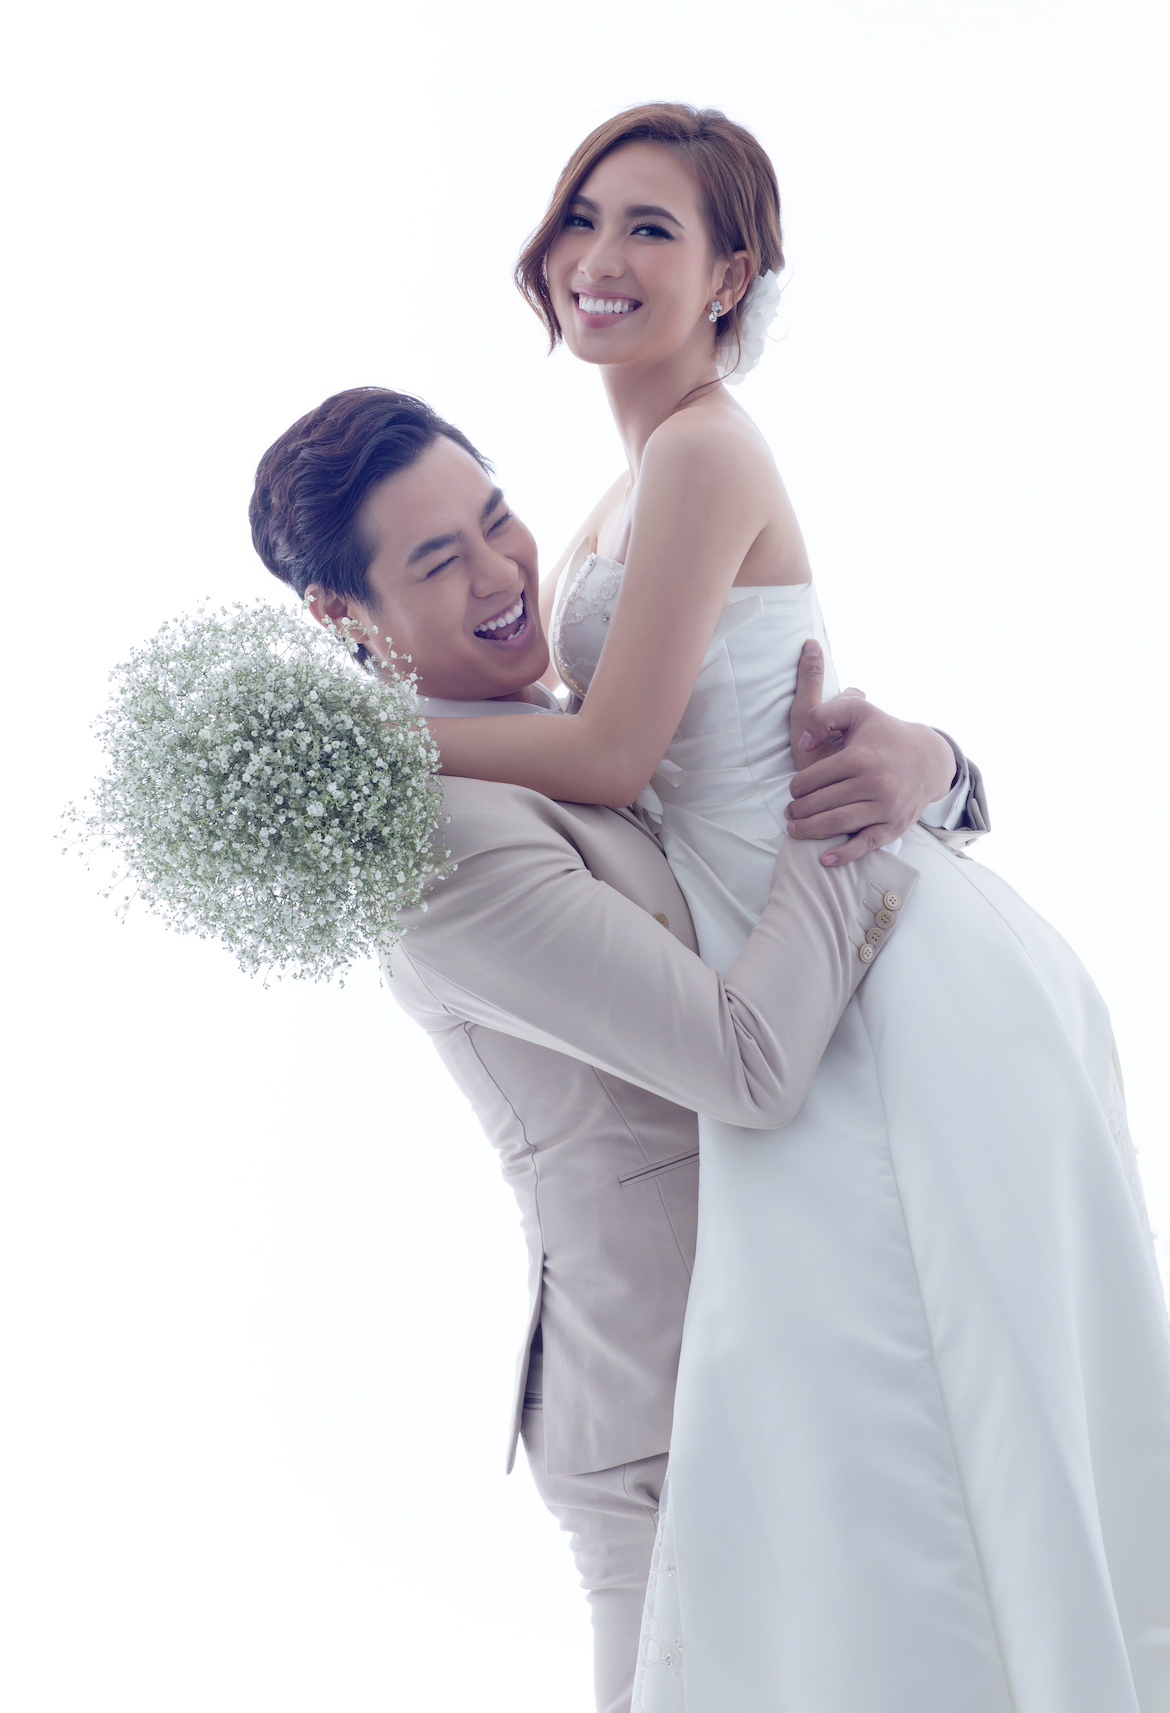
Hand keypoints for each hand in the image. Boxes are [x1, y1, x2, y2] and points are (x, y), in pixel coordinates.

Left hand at [786, 641, 955, 865]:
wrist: (929, 758)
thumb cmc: (885, 733)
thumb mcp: (857, 710)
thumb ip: (823, 715)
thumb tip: (804, 744)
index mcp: (859, 757)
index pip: (813, 779)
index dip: (796, 787)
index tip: (793, 791)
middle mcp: (874, 783)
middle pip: (822, 803)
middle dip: (799, 811)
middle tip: (789, 813)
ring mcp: (886, 806)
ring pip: (838, 823)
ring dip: (811, 830)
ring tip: (795, 830)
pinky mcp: (895, 825)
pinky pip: (866, 844)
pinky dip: (844, 854)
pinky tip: (825, 859)